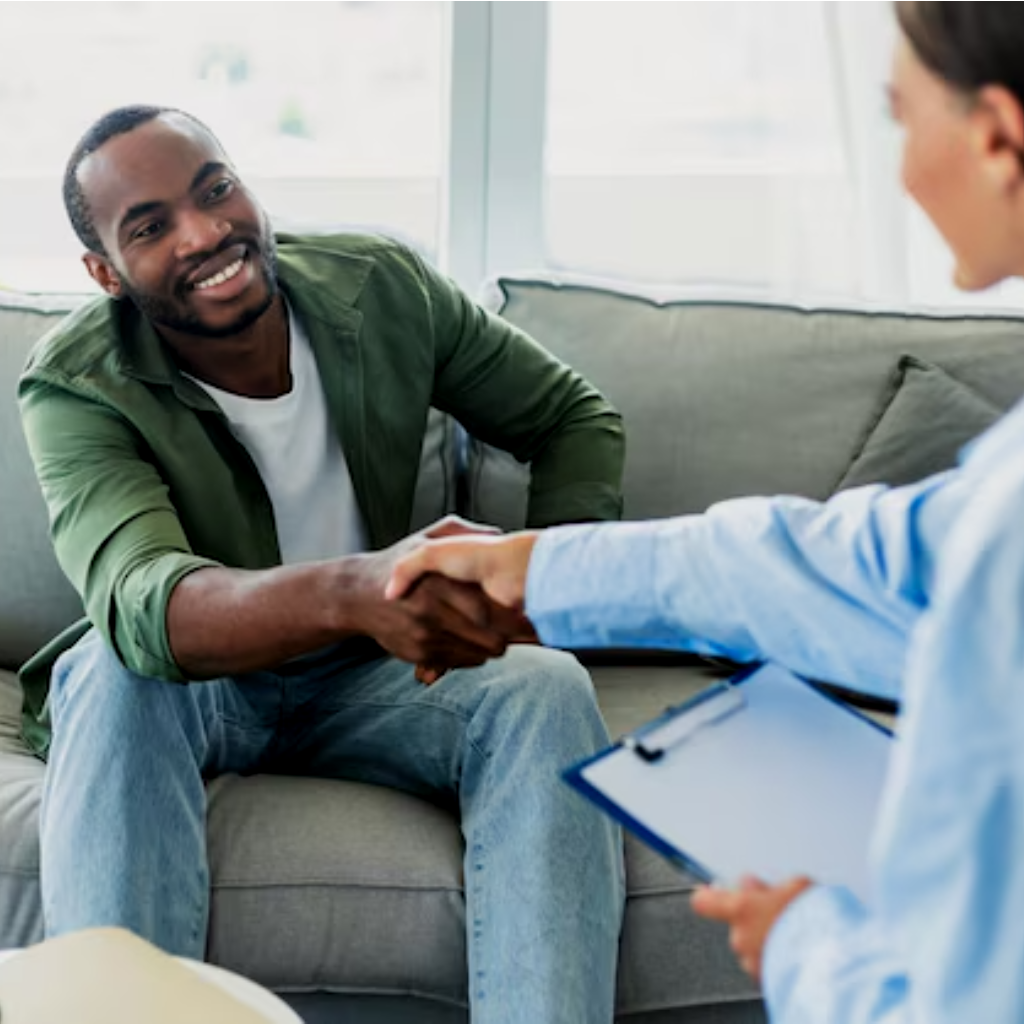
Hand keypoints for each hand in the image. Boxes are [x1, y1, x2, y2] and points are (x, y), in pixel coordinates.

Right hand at [348, 517, 530, 682]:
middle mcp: (430, 613)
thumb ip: (460, 534)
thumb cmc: (396, 563)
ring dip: (490, 644)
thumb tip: (496, 534)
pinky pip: (460, 662)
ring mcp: (423, 637)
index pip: (486, 610)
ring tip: (493, 631)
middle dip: (507, 634)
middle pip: (489, 639)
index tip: (519, 607)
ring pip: (478, 654)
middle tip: (516, 626)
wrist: (355, 595)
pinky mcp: (418, 655)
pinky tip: (470, 638)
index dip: (509, 613)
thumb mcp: (424, 539)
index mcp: (436, 583)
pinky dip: (471, 653)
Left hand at [691, 876, 813, 981]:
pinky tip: (798, 952)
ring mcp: (753, 964)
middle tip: (777, 910)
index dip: (709, 895)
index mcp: (741, 909)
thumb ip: (768, 887)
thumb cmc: (815, 921)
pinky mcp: (769, 982)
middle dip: (754, 917)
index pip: (704, 901)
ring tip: (795, 934)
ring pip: (753, 946)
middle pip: (736, 923)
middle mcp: (741, 939)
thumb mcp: (794, 886)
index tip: (711, 890)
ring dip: (767, 940)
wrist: (834, 961)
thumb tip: (753, 886)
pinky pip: (767, 965)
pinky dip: (778, 959)